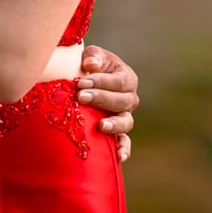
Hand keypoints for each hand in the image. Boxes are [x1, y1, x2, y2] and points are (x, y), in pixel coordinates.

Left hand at [77, 45, 137, 162]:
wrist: (84, 82)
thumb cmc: (88, 66)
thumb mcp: (91, 56)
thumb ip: (92, 56)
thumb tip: (90, 65)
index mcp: (126, 77)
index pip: (118, 81)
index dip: (101, 82)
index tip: (81, 82)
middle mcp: (130, 98)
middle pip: (121, 101)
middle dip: (101, 99)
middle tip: (81, 97)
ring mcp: (124, 116)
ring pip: (126, 122)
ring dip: (114, 124)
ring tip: (101, 126)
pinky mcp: (117, 132)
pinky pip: (124, 142)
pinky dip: (124, 149)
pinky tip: (119, 157)